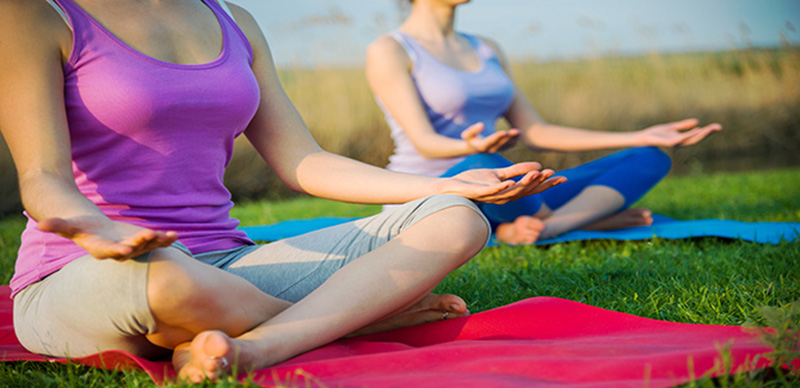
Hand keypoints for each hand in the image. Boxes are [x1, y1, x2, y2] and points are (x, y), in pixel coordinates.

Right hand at [38, 215, 177, 259]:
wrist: (96, 230)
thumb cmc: (80, 227)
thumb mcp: (68, 225)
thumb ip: (55, 225)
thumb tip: (39, 224)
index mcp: (101, 249)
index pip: (109, 252)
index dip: (117, 250)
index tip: (125, 248)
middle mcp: (119, 252)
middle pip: (132, 250)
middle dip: (141, 244)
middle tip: (149, 236)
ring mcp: (132, 248)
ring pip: (147, 247)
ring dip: (158, 242)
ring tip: (169, 236)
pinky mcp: (143, 242)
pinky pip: (156, 242)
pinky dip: (166, 239)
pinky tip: (175, 235)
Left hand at [437, 162, 566, 204]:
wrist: (451, 187)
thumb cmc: (474, 182)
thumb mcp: (498, 173)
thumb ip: (516, 170)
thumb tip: (537, 166)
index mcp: (508, 192)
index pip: (532, 188)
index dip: (547, 184)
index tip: (562, 178)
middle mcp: (503, 197)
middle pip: (526, 191)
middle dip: (541, 183)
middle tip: (555, 175)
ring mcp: (491, 196)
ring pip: (512, 191)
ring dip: (525, 183)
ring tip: (538, 174)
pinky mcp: (479, 193)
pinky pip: (492, 191)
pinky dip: (501, 188)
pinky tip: (510, 182)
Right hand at [460, 122, 519, 152]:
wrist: (475, 147)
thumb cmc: (470, 138)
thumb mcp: (466, 135)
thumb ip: (472, 130)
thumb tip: (482, 125)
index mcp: (481, 146)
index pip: (490, 142)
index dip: (497, 137)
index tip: (504, 132)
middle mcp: (490, 150)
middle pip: (501, 144)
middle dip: (508, 138)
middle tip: (516, 131)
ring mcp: (498, 150)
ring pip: (507, 145)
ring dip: (513, 139)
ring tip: (519, 132)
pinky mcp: (503, 148)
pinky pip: (510, 145)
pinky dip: (515, 139)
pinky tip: (519, 133)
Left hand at [638, 118, 721, 146]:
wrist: (643, 138)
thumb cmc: (656, 134)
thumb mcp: (672, 127)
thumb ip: (684, 126)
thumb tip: (697, 122)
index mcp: (681, 139)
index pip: (697, 135)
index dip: (707, 131)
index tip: (717, 126)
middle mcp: (680, 142)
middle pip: (697, 138)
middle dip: (708, 133)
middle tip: (719, 127)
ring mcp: (676, 143)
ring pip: (692, 139)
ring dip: (703, 134)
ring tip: (712, 128)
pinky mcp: (670, 143)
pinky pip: (683, 139)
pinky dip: (691, 134)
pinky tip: (698, 129)